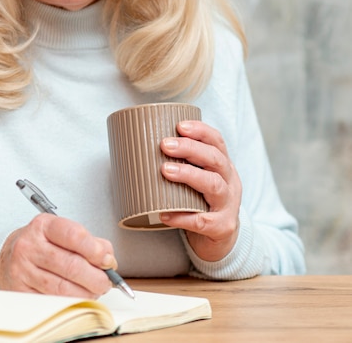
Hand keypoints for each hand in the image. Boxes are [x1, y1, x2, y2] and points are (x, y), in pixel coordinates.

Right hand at [0, 214, 116, 297]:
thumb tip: (107, 258)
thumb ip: (88, 242)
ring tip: (94, 290)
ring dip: (86, 293)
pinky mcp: (20, 291)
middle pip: (71, 265)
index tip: (108, 260)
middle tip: (105, 281)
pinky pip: (52, 301)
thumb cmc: (40, 244)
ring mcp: (23, 270)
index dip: (96, 250)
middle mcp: (29, 246)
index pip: (74, 235)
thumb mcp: (61, 233)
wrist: (9, 256)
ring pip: (63, 288)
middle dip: (96, 277)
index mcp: (43, 226)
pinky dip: (70, 302)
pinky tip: (77, 296)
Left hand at [159, 120, 241, 261]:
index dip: (200, 131)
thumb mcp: (196, 179)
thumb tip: (137, 147)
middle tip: (165, 145)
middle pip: (215, 159)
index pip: (217, 141)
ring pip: (214, 185)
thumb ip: (178, 164)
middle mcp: (230, 182)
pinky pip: (203, 221)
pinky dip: (182, 217)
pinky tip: (165, 214)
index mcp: (223, 166)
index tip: (179, 125)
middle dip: (190, 149)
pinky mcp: (222, 228)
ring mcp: (228, 205)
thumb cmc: (199, 201)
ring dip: (188, 175)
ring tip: (165, 170)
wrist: (219, 240)